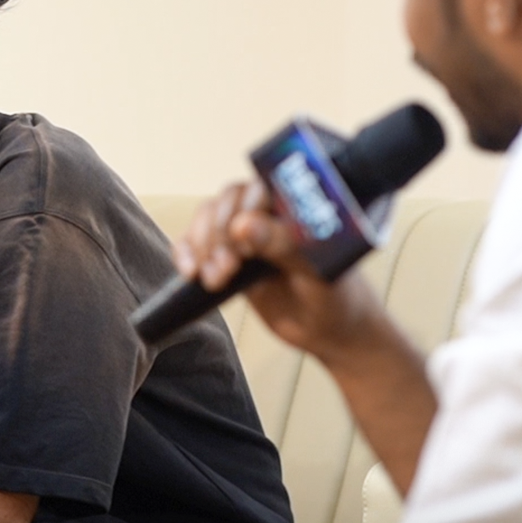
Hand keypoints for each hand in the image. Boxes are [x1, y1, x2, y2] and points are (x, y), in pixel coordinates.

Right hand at [171, 179, 382, 361]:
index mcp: (293, 207)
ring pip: (205, 221)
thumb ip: (282, 246)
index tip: (244, 248)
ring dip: (200, 247)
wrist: (331, 332)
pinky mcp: (226, 258)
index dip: (240, 212)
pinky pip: (193, 244)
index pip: (254, 190)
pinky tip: (188, 272)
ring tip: (214, 280)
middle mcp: (266, 215)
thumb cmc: (337, 298)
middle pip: (223, 204)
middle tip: (227, 269)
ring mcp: (243, 237)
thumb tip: (242, 226)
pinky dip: (184, 253)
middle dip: (217, 236)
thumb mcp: (315, 274)